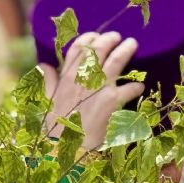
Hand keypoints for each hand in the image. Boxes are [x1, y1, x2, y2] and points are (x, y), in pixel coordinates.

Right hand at [37, 31, 144, 150]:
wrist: (66, 148)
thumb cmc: (55, 127)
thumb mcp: (47, 101)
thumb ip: (48, 81)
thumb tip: (44, 65)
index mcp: (67, 77)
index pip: (78, 49)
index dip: (88, 38)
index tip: (96, 35)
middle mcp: (83, 78)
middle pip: (98, 49)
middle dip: (110, 39)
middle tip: (119, 36)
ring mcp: (98, 88)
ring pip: (115, 61)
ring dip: (126, 50)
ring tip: (133, 44)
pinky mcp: (112, 102)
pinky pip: (129, 88)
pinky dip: (135, 86)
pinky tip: (139, 86)